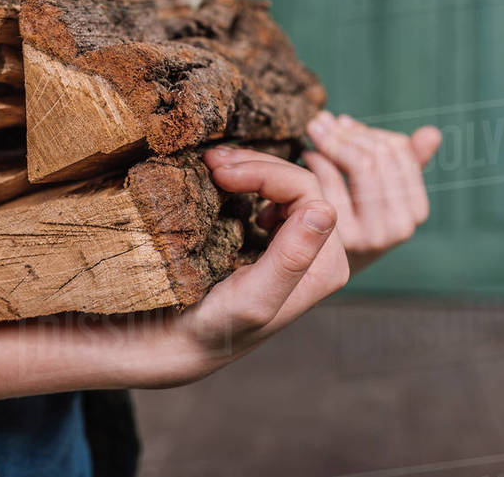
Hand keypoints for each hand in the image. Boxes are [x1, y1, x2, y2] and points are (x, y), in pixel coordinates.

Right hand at [147, 147, 349, 384]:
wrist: (177, 342)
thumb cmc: (212, 328)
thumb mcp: (252, 299)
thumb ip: (292, 258)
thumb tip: (326, 209)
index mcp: (326, 266)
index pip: (307, 192)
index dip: (263, 172)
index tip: (217, 172)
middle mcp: (318, 254)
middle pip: (298, 183)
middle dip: (253, 165)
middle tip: (209, 160)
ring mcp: (296, 245)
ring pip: (284, 185)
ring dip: (248, 168)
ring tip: (211, 165)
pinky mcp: (272, 241)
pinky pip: (270, 197)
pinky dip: (244, 182)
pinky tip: (220, 184)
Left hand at [303, 110, 440, 272]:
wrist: (321, 271)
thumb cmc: (354, 221)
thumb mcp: (384, 195)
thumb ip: (407, 164)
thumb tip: (432, 133)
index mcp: (415, 210)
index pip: (397, 151)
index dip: (368, 131)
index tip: (344, 122)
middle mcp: (400, 227)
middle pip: (379, 154)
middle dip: (346, 132)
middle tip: (322, 120)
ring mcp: (371, 235)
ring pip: (360, 162)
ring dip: (331, 139)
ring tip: (313, 133)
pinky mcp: (339, 237)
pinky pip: (331, 180)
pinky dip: (317, 159)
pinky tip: (305, 156)